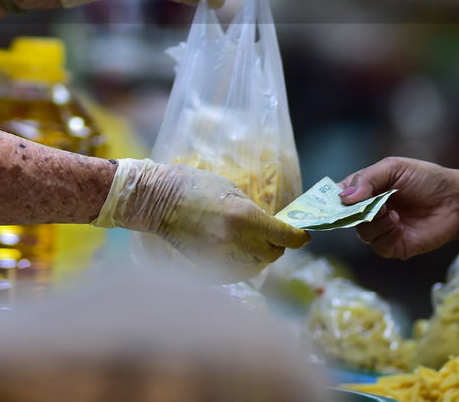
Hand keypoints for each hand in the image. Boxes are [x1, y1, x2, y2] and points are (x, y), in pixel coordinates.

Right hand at [93, 159, 309, 282]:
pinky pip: (237, 272)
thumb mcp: (230, 189)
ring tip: (251, 242)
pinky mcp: (208, 267)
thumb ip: (254, 211)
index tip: (302, 234)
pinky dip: (242, 264)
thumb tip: (272, 226)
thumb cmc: (192, 185)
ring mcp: (221, 257)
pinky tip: (235, 251)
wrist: (156, 200)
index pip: (285, 237)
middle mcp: (237, 241)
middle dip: (276, 244)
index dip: (298, 237)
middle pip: (273, 254)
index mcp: (244, 217)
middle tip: (272, 234)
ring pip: (256, 265)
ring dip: (259, 255)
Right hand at [340, 157, 458, 259]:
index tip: (333, 201)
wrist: (455, 200)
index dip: (331, 200)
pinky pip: (378, 245)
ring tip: (392, 213)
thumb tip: (345, 198)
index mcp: (364, 190)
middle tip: (371, 204)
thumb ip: (368, 179)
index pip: (337, 196)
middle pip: (345, 217)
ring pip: (361, 232)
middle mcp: (368, 211)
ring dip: (374, 222)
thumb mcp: (394, 168)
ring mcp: (380, 229)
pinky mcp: (394, 246)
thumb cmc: (425, 179)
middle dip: (355, 211)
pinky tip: (398, 225)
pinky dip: (386, 234)